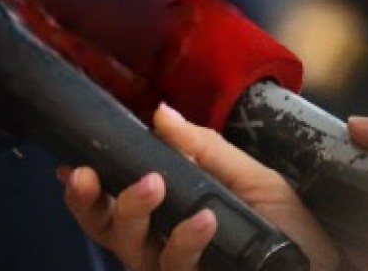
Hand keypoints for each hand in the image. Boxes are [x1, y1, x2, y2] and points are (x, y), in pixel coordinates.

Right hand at [59, 104, 340, 270]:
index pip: (111, 207)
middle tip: (92, 173)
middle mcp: (162, 249)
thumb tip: (160, 113)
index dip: (84, 190)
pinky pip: (176, 268)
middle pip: (106, 231)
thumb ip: (205, 149)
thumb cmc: (295, 231)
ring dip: (136, 211)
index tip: (72, 164)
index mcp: (167, 219)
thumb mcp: (254, 178)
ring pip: (132, 250)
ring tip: (156, 182)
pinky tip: (203, 219)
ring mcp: (178, 270)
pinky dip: (185, 240)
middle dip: (89, 202)